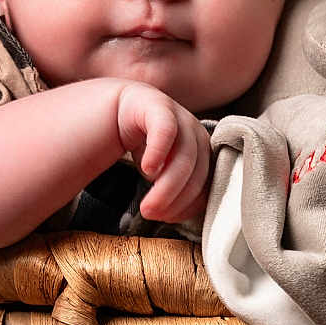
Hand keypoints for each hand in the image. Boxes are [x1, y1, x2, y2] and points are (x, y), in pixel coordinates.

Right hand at [115, 82, 211, 222]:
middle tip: (152, 214)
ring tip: (147, 205)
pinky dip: (159, 152)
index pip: (206, 183)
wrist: (119, 109)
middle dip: (175, 199)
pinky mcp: (159, 105)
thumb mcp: (160, 172)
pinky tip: (147, 169)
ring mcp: (180, 116)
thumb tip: (174, 216)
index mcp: (202, 151)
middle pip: (197, 171)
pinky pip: (165, 130)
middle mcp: (196, 133)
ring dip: (167, 186)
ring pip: (185, 155)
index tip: (168, 219)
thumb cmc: (143, 146)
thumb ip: (173, 189)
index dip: (189, 205)